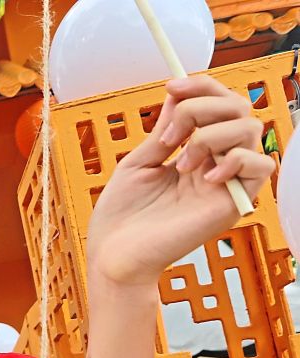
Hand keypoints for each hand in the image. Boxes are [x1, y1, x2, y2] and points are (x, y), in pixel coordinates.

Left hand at [86, 75, 275, 288]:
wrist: (113, 255)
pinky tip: (203, 176)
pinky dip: (235, 160)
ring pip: (251, 129)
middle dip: (202, 106)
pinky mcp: (232, 203)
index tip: (170, 86)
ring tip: (180, 163)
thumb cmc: (120, 217)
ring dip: (211, 134)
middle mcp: (215, 163)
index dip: (201, 86)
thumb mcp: (138, 163)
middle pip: (239, 108)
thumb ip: (163, 130)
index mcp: (194, 152)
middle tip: (169, 137)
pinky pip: (262, 166)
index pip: (217, 104)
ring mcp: (226, 182)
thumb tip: (176, 94)